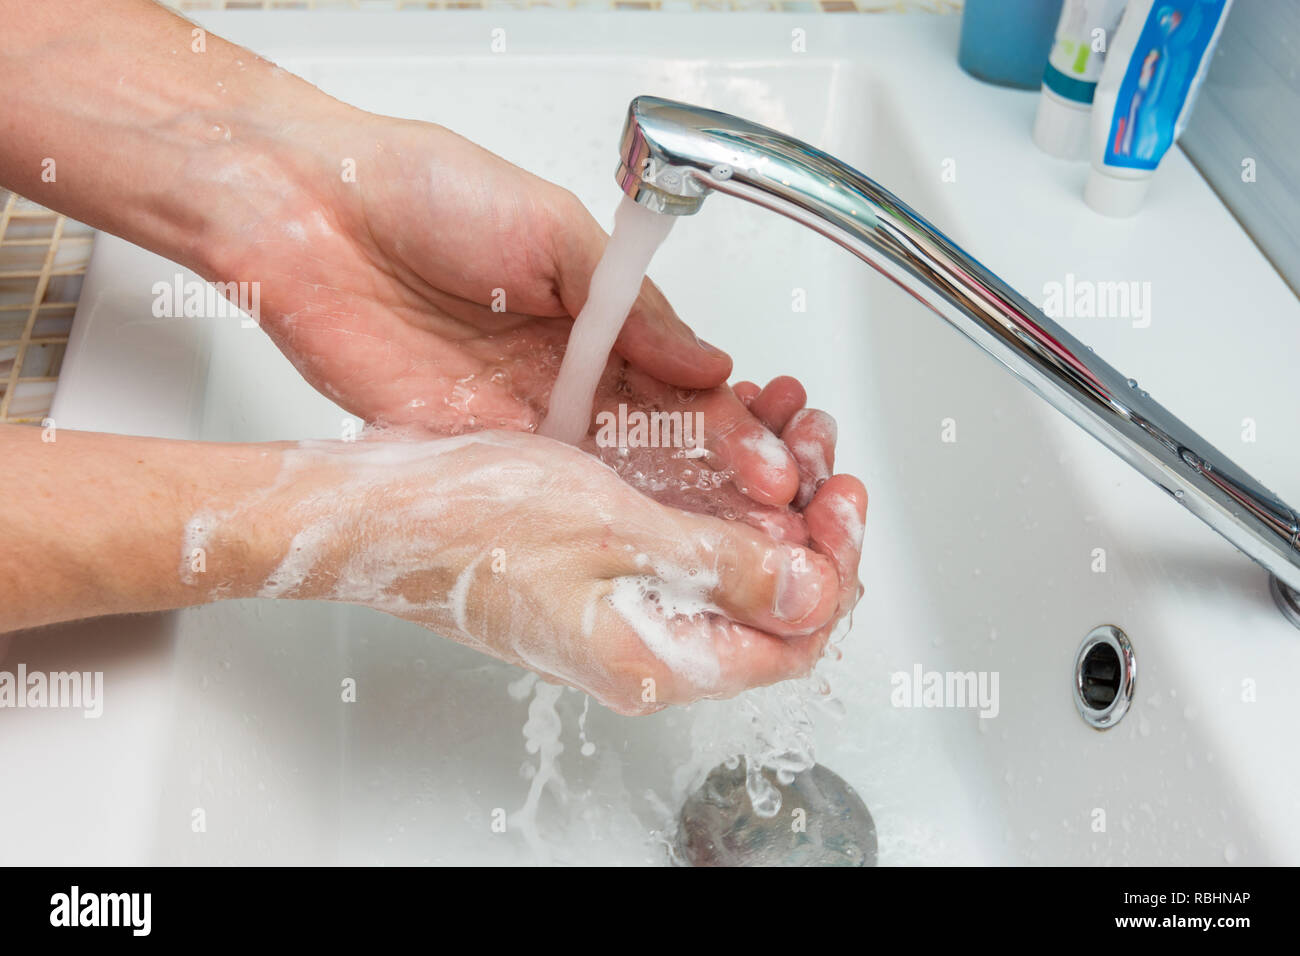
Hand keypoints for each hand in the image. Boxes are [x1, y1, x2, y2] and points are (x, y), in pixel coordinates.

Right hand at [209, 429, 863, 713]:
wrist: (373, 515)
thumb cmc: (466, 523)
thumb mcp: (614, 531)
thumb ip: (724, 565)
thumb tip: (813, 591)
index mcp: (655, 654)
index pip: (789, 639)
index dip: (831, 571)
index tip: (840, 502)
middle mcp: (645, 643)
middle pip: (768, 603)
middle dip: (809, 527)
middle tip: (821, 458)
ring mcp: (622, 608)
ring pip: (731, 565)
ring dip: (768, 501)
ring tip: (784, 431)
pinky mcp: (600, 573)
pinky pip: (685, 543)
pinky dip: (718, 493)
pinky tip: (727, 439)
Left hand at [210, 106, 802, 504]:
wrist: (311, 208)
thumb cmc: (427, 191)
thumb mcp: (557, 230)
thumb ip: (633, 306)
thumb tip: (711, 363)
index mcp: (597, 317)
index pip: (683, 386)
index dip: (731, 427)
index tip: (775, 461)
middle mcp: (563, 375)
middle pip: (655, 444)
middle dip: (716, 484)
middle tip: (768, 523)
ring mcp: (517, 418)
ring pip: (607, 480)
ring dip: (665, 514)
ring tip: (722, 550)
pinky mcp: (465, 449)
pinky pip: (534, 493)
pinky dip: (585, 522)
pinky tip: (633, 546)